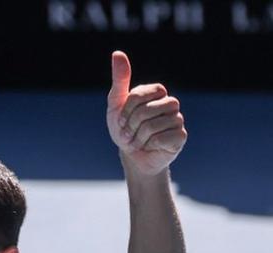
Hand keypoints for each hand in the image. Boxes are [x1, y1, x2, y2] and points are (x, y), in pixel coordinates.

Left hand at [106, 52, 186, 176]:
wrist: (133, 155)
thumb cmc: (124, 128)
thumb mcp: (116, 104)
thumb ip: (120, 79)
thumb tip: (117, 53)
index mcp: (156, 92)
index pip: (137, 96)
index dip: (125, 112)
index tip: (121, 121)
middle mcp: (170, 103)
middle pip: (145, 111)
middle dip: (130, 126)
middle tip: (129, 134)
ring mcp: (177, 119)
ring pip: (153, 125)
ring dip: (138, 137)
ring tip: (138, 141)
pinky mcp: (181, 136)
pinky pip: (162, 138)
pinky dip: (149, 145)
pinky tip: (151, 146)